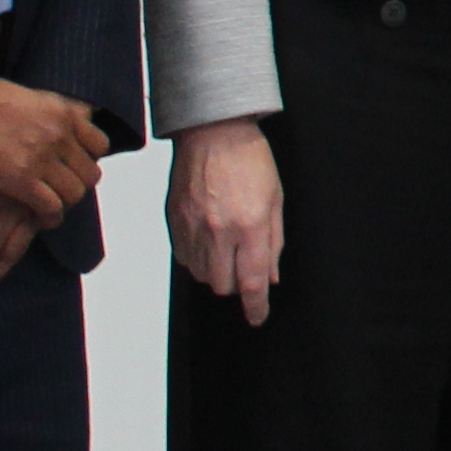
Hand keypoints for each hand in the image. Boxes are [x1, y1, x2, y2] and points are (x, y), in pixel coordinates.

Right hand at [0, 37, 102, 222]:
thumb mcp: (27, 96)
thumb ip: (48, 112)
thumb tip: (57, 122)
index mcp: (64, 113)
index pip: (99, 145)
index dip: (86, 161)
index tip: (71, 169)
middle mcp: (61, 135)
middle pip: (90, 174)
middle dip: (77, 186)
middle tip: (59, 192)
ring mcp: (43, 157)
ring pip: (74, 193)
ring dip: (62, 203)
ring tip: (48, 207)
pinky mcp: (21, 179)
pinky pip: (51, 207)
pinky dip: (47, 216)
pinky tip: (38, 218)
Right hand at [167, 122, 286, 326]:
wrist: (213, 133)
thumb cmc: (250, 161)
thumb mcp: (276, 199)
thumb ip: (274, 242)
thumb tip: (270, 277)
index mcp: (250, 226)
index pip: (252, 282)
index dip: (256, 307)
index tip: (257, 318)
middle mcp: (219, 232)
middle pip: (223, 285)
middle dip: (237, 284)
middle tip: (245, 266)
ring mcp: (193, 228)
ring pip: (202, 275)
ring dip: (216, 271)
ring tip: (226, 246)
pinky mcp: (174, 222)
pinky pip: (184, 258)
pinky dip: (197, 258)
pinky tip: (208, 238)